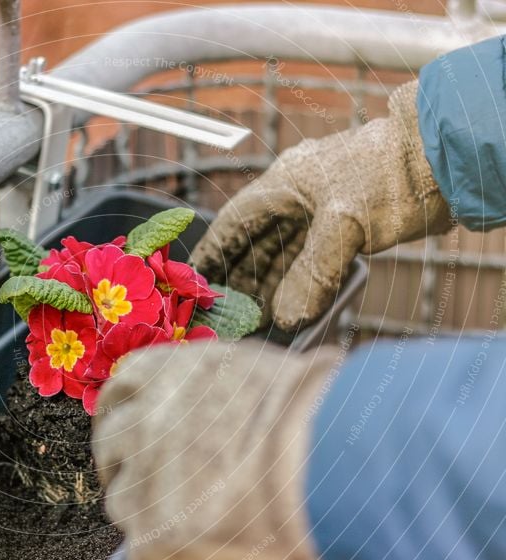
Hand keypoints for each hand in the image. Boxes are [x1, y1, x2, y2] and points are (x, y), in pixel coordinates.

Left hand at [91, 339, 337, 559]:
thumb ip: (217, 388)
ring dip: (152, 513)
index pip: (121, 390)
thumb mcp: (260, 372)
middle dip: (130, 462)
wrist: (341, 463)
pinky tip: (213, 555)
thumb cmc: (322, 416)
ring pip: (123, 502)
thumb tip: (216, 403)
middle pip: (110, 445)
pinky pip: (145, 556)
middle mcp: (143, 422)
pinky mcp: (155, 538)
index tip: (137, 428)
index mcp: (167, 375)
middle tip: (163, 482)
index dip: (130, 413)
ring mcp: (144, 481)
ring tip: (203, 523)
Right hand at [191, 80, 450, 330]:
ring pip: (283, 252)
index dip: (213, 250)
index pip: (235, 220)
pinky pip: (310, 258)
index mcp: (285, 183)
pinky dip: (299, 281)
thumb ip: (312, 273)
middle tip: (226, 309)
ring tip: (254, 316)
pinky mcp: (346, 225)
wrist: (447, 159)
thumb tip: (288, 317)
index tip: (197, 276)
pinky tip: (291, 304)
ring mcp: (322, 211)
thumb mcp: (345, 225)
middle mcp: (297, 196)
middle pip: (256, 240)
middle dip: (240, 276)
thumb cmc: (391, 177)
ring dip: (269, 283)